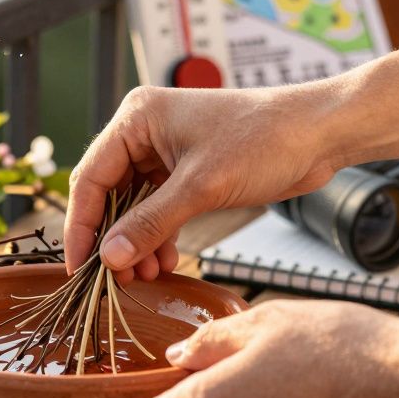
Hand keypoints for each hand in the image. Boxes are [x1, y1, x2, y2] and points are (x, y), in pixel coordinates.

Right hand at [64, 85, 338, 280]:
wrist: (318, 133)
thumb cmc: (264, 140)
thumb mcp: (201, 187)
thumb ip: (151, 223)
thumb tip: (109, 257)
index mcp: (137, 118)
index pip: (91, 177)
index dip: (82, 225)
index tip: (80, 267)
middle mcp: (144, 131)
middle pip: (108, 193)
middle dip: (112, 237)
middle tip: (114, 279)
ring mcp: (165, 150)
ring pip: (133, 204)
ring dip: (136, 241)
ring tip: (144, 276)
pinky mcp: (187, 169)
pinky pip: (157, 207)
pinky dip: (158, 235)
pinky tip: (164, 261)